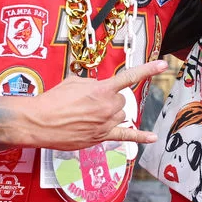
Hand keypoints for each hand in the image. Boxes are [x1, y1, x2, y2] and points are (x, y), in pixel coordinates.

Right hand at [20, 60, 165, 148]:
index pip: (130, 76)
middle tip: (89, 103)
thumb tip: (100, 89)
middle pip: (121, 100)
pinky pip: (125, 136)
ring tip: (88, 115)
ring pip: (120, 115)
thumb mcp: (74, 81)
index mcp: (102, 89)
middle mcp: (108, 106)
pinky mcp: (101, 137)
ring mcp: (106, 123)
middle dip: (109, 99)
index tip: (163, 64)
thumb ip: (93, 84)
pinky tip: (152, 137)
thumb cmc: (52, 100)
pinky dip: (140, 136)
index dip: (148, 69)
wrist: (38, 122)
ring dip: (110, 113)